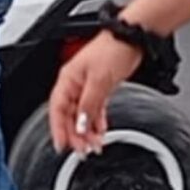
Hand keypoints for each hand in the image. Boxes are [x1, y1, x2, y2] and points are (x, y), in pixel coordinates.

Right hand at [47, 32, 142, 154]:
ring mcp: (87, 85)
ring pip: (82, 114)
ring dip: (87, 131)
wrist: (132, 38)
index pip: (57, 110)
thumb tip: (81, 125)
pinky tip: (100, 131)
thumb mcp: (99, 81)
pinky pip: (93, 109)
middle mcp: (75, 83)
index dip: (57, 129)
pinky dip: (96, 122)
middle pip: (69, 115)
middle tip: (82, 150)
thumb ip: (89, 105)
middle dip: (75, 135)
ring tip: (94, 145)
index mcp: (68, 79)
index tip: (62, 146)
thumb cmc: (113, 49)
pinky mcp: (99, 86)